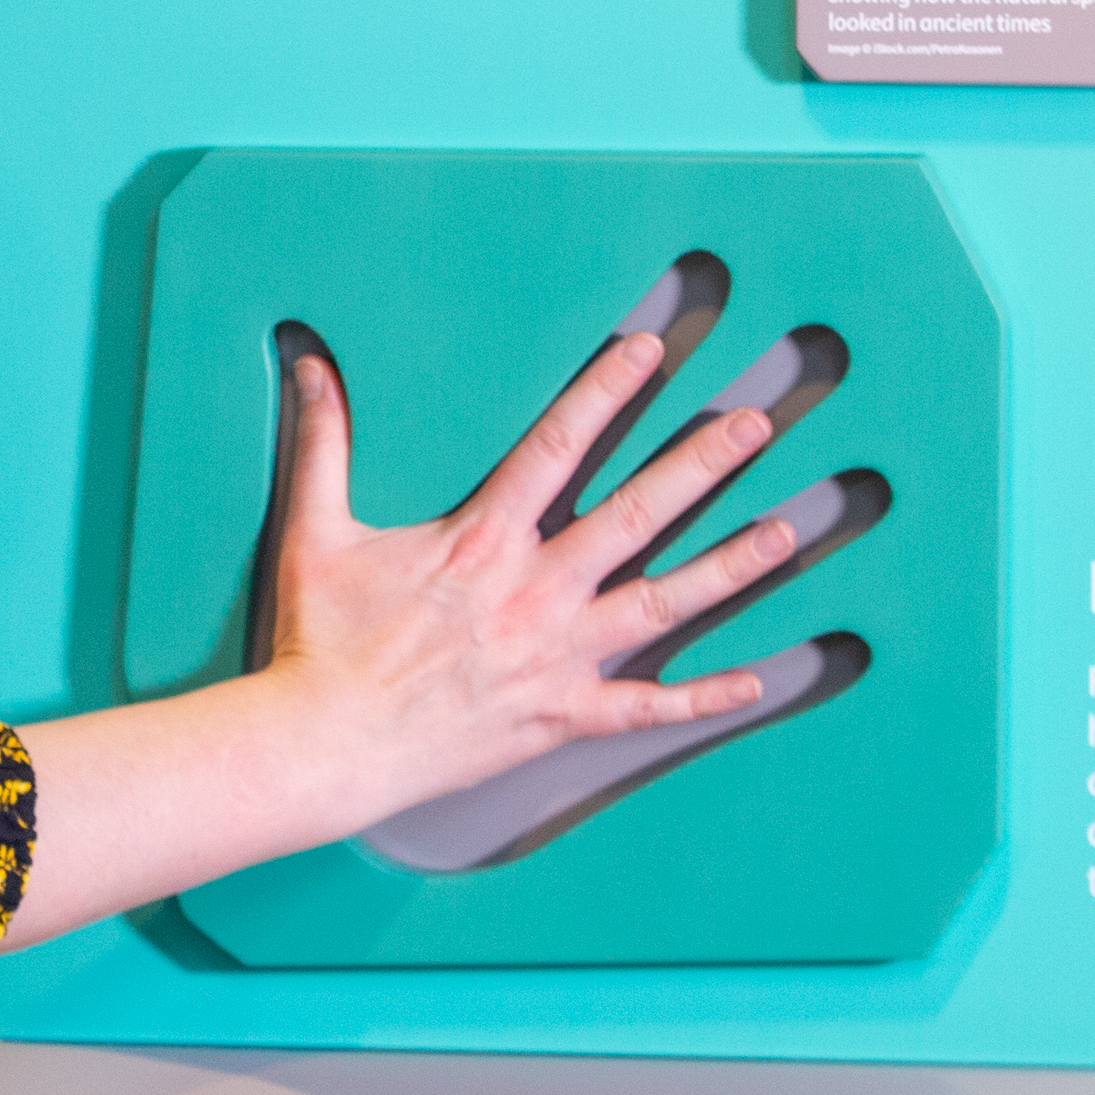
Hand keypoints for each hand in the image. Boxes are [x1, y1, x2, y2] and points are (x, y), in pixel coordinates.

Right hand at [252, 332, 798, 831]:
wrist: (326, 743)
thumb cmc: (320, 640)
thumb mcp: (315, 530)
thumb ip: (323, 443)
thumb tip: (309, 365)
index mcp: (481, 538)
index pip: (558, 445)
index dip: (607, 390)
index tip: (650, 351)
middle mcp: (533, 590)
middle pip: (634, 513)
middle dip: (700, 463)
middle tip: (753, 424)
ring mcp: (555, 656)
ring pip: (661, 603)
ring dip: (728, 566)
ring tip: (785, 532)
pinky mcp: (559, 717)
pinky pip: (646, 708)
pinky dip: (704, 698)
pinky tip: (756, 681)